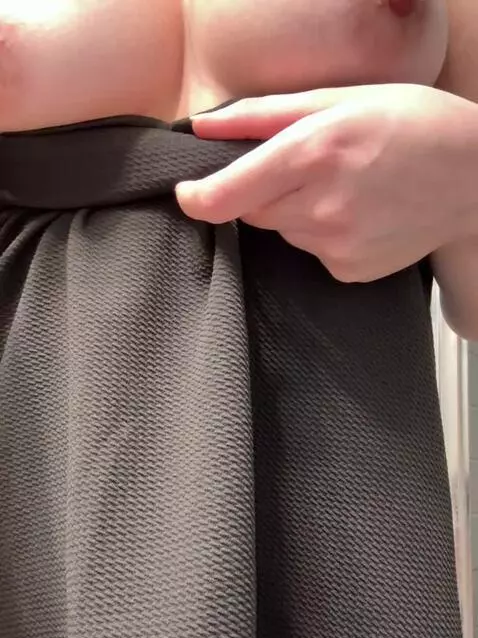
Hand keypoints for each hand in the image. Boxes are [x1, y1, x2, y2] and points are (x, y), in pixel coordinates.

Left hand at [176, 85, 477, 281]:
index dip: (198, 198)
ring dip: (297, 211)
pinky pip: (312, 252)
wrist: (474, 180)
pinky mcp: (349, 271)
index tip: (187, 194)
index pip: (229, 193)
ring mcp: (336, 245)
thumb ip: (265, 114)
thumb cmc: (413, 125)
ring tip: (346, 187)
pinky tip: (359, 214)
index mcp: (314, 152)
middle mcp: (321, 206)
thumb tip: (204, 126)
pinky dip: (323, 234)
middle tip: (310, 167)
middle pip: (254, 211)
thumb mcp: (342, 99)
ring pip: (284, 231)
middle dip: (265, 190)